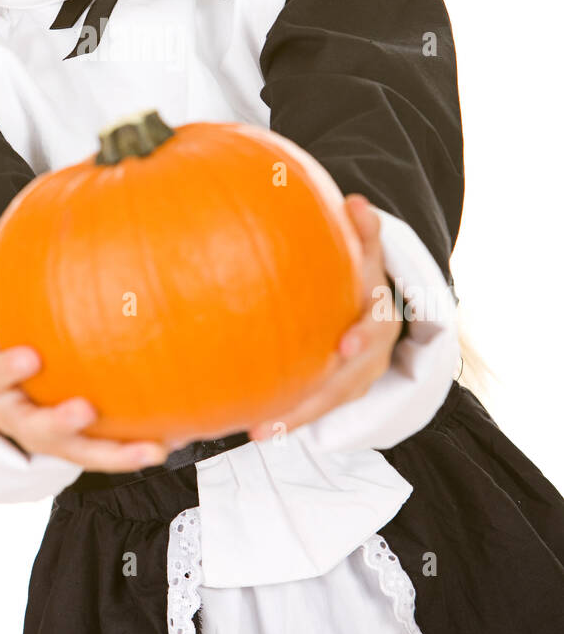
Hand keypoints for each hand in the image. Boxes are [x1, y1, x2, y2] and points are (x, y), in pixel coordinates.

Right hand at [0, 227, 168, 472]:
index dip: (8, 368)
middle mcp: (12, 412)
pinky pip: (100, 454)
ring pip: (72, 451)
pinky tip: (165, 445)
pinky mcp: (71, 446)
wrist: (1, 385)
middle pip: (30, 425)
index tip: (31, 356)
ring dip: (109, 453)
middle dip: (56, 421)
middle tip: (84, 410)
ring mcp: (42, 434)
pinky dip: (130, 453)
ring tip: (146, 450)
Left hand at [246, 194, 399, 441]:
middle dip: (317, 398)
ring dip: (295, 419)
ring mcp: (357, 377)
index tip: (345, 347)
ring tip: (259, 430)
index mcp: (380, 316)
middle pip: (349, 381)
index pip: (375, 327)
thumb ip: (363, 230)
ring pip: (329, 403)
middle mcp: (373, 353)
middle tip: (284, 413)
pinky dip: (288, 420)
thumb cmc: (358, 273)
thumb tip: (355, 202)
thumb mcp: (365, 251)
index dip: (363, 338)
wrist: (368, 302)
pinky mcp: (337, 392)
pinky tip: (254, 428)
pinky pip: (314, 409)